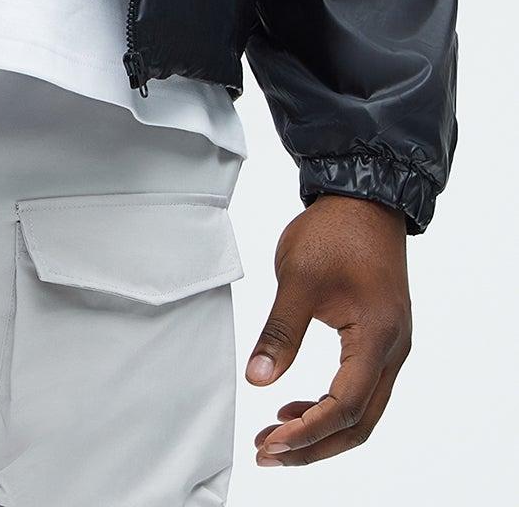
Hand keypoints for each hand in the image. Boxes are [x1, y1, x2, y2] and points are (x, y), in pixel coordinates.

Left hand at [245, 193, 412, 466]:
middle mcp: (393, 350)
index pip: (345, 406)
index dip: (308, 432)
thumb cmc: (336, 231)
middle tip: (270, 452)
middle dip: (314, 444)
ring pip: (363, 410)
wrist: (364, 198)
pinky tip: (296, 406)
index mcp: (377, 338)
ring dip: (321, 428)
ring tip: (276, 435)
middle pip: (359, 422)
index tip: (272, 442)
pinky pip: (362, 389)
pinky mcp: (380, 338)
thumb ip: (280, 332)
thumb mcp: (299, 278)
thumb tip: (258, 378)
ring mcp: (391, 346)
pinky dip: (330, 405)